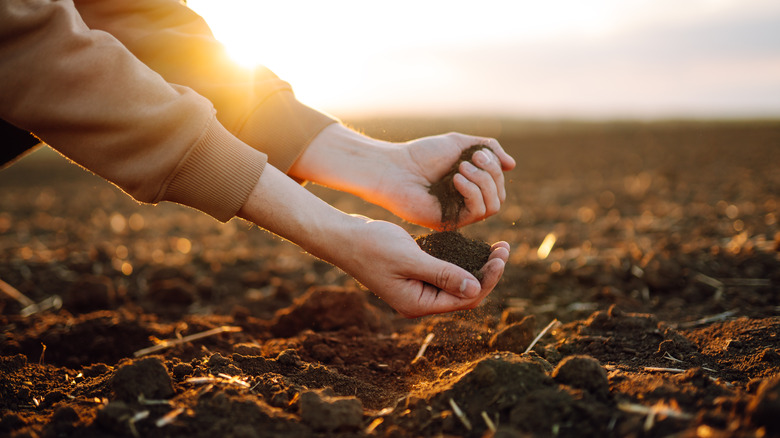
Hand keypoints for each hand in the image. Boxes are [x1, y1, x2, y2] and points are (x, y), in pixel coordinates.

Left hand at [289, 125, 515, 229]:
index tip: (477, 153)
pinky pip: (477, 212)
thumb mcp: (460, 143)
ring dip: (483, 182)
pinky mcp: (450, 223)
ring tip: (461, 168)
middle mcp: (466, 203)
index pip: (498, 184)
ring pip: (493, 206)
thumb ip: (488, 149)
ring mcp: (459, 214)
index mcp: (470, 186)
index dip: (495, 168)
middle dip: (491, 174)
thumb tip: (512, 165)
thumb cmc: (422, 155)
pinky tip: (456, 179)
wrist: (395, 168)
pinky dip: (472, 192)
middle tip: (471, 159)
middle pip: (499, 196)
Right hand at [334, 219, 509, 317]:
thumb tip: (476, 288)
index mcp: (418, 304)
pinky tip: (474, 247)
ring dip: (478, 267)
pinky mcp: (415, 275)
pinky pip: (446, 273)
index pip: (465, 299)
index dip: (488, 280)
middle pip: (465, 294)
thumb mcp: (410, 258)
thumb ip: (442, 274)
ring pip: (458, 283)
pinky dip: (462, 261)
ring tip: (497, 247)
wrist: (343, 238)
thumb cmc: (372, 246)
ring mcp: (417, 289)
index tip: (501, 256)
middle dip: (488, 273)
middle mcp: (420, 301)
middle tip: (504, 248)